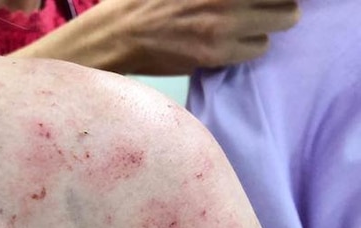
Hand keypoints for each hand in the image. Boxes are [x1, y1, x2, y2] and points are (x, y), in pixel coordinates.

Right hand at [10, 0, 299, 75]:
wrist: (115, 34)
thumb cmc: (146, 0)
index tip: (272, 0)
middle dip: (280, 0)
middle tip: (263, 5)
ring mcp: (225, 20)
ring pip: (282, 21)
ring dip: (268, 23)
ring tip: (246, 24)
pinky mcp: (217, 50)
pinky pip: (257, 49)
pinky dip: (249, 47)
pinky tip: (229, 42)